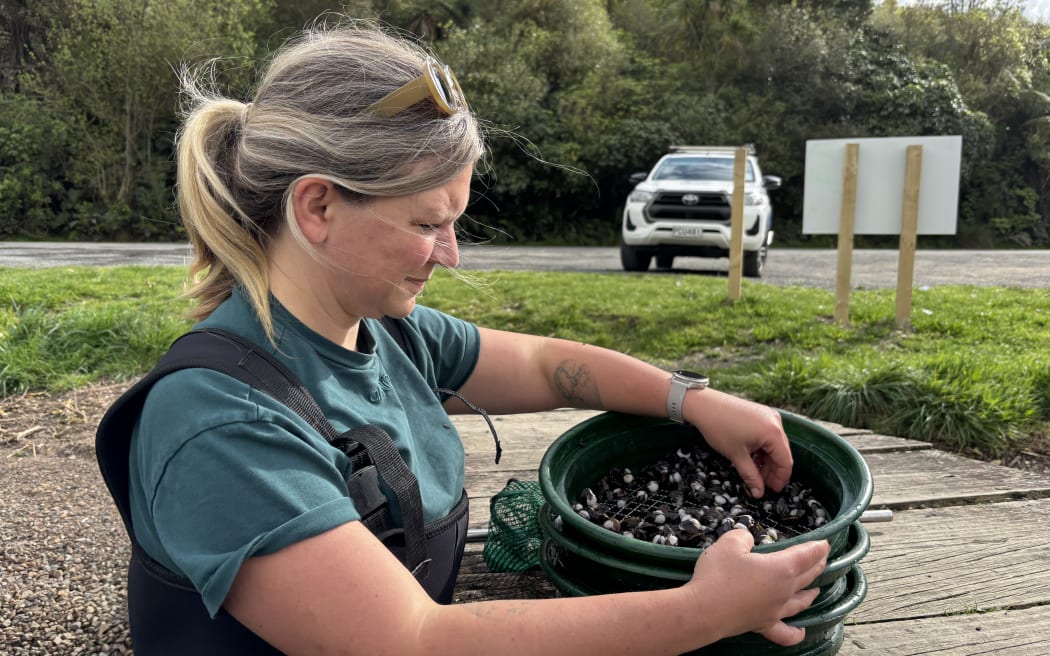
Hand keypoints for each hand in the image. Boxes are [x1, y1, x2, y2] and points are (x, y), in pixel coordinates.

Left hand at [685, 390, 791, 497]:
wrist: (703, 404)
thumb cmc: (719, 427)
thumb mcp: (736, 455)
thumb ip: (751, 476)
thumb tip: (759, 493)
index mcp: (773, 432)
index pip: (785, 461)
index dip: (780, 479)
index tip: (772, 491)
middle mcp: (775, 422)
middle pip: (781, 452)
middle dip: (773, 470)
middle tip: (762, 484)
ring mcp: (768, 416)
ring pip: (774, 444)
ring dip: (767, 460)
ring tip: (755, 472)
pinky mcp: (760, 413)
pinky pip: (767, 435)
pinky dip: (762, 448)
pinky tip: (752, 457)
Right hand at [685, 529, 829, 645]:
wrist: (703, 610)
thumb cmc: (718, 575)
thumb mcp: (728, 543)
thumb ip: (742, 537)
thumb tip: (747, 539)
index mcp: (782, 568)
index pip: (806, 555)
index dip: (817, 547)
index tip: (825, 543)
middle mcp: (784, 591)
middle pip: (808, 576)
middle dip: (817, 565)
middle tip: (821, 557)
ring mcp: (776, 610)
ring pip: (801, 601)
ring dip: (811, 593)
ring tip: (816, 588)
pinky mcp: (763, 625)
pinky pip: (785, 633)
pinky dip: (796, 633)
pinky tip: (801, 632)